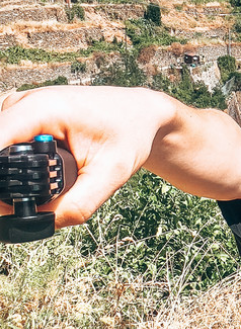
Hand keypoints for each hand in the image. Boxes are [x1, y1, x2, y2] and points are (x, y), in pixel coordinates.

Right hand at [0, 86, 173, 227]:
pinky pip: (3, 143)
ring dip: (8, 175)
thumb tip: (39, 225)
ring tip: (45, 186)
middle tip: (26, 207)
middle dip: (4, 184)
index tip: (4, 206)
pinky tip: (34, 174)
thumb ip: (76, 205)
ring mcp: (18, 106)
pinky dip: (12, 164)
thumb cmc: (129, 136)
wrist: (138, 114)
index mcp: (43, 109)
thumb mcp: (110, 176)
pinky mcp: (18, 115)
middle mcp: (24, 102)